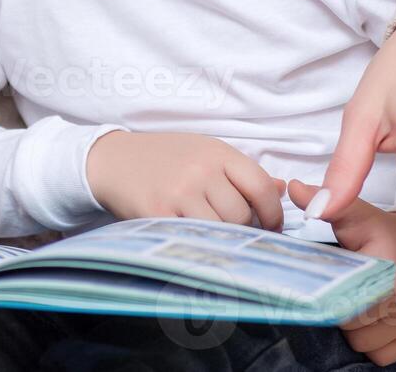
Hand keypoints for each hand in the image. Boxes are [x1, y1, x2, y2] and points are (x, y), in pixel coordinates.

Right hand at [85, 131, 286, 228]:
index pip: (261, 186)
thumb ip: (241, 172)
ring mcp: (179, 193)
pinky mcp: (158, 214)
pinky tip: (192, 238)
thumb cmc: (164, 158)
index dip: (274, 212)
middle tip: (235, 231)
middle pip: (242, 214)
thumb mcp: (204, 152)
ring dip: (222, 238)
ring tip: (213, 234)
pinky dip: (198, 243)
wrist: (113, 160)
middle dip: (244, 229)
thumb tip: (282, 189)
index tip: (271, 225)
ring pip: (221, 230)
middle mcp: (200, 170)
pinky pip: (193, 239)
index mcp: (217, 152)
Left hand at [288, 180, 395, 365]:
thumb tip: (293, 187)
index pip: (349, 302)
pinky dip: (372, 343)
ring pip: (364, 344)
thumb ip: (326, 203)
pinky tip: (373, 317)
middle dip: (343, 310)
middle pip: (353, 327)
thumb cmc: (381, 233)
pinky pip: (380, 356)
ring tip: (360, 299)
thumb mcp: (355, 215)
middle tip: (347, 286)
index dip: (334, 296)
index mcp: (393, 265)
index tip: (333, 282)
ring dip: (355, 329)